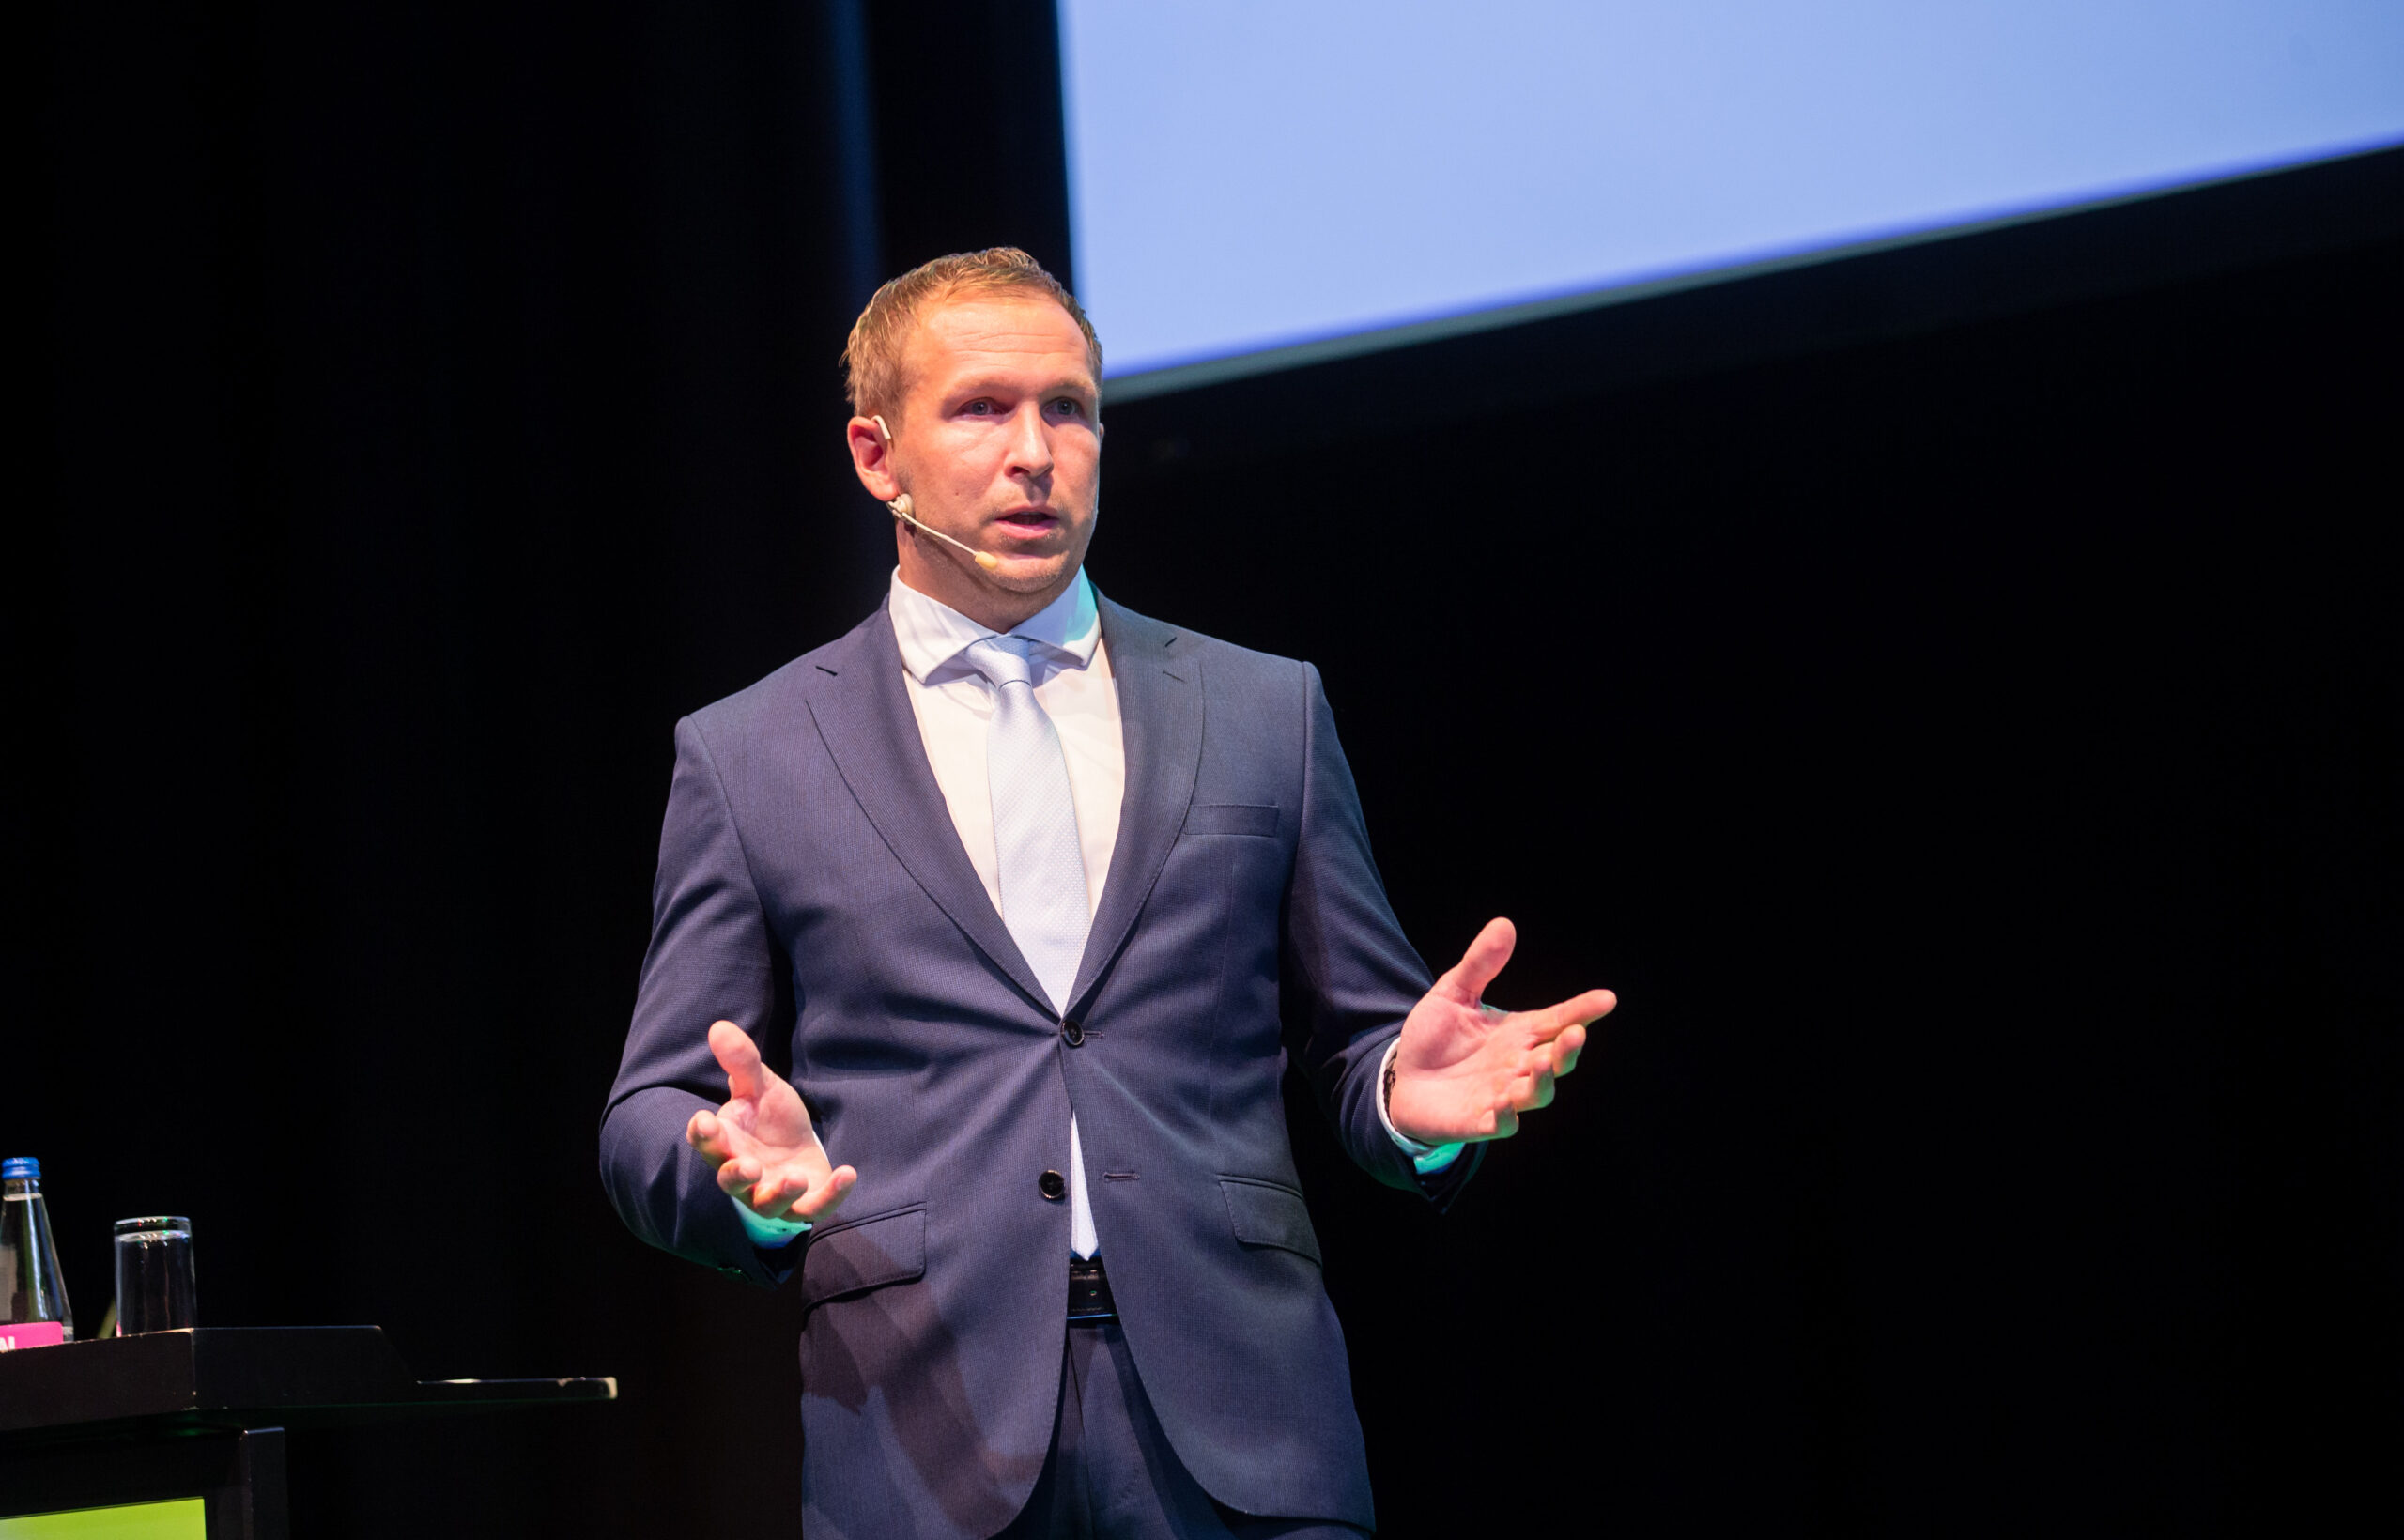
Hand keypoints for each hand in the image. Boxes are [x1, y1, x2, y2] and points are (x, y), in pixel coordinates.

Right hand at [684, 1020, 856, 1225]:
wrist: (797, 1147)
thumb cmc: (769, 1118)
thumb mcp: (760, 1086)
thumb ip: (741, 1062)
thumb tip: (719, 1026)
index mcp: (726, 1142)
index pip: (707, 1142)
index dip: (703, 1134)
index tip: (704, 1120)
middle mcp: (743, 1174)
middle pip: (730, 1182)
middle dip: (736, 1176)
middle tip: (748, 1165)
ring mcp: (772, 1193)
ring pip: (767, 1204)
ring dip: (780, 1193)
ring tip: (796, 1177)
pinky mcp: (803, 1204)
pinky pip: (814, 1208)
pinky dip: (831, 1195)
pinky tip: (848, 1174)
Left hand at [1386, 918, 1614, 1144]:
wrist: (1402, 1081)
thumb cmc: (1434, 1038)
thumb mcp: (1453, 993)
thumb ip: (1479, 964)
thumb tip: (1504, 924)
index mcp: (1519, 1033)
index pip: (1558, 1020)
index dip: (1584, 1010)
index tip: (1607, 999)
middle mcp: (1519, 1065)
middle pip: (1557, 1059)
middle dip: (1569, 1049)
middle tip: (1576, 1033)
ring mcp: (1502, 1095)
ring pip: (1538, 1093)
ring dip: (1545, 1081)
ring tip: (1543, 1064)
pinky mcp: (1479, 1121)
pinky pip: (1502, 1124)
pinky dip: (1507, 1116)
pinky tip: (1504, 1102)